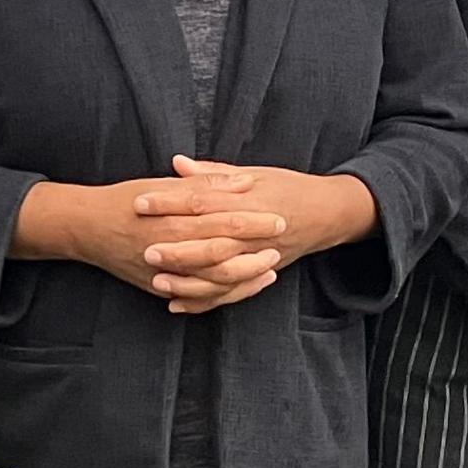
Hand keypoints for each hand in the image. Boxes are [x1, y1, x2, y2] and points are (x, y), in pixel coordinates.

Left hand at [136, 157, 379, 313]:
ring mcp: (257, 257)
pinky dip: (202, 301)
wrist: (326, 214)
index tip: (140, 202)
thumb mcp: (253, 174)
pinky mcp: (259, 274)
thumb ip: (213, 173)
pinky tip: (174, 303)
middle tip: (143, 247)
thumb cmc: (287, 187)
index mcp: (248, 200)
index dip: (170, 202)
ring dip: (186, 279)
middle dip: (175, 246)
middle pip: (208, 240)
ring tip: (156, 278)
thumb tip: (177, 164)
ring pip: (218, 273)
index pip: (202, 200)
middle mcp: (253, 231)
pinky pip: (228, 293)